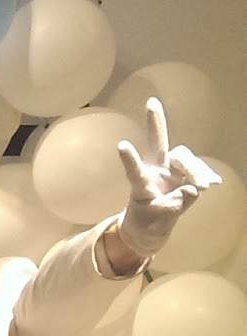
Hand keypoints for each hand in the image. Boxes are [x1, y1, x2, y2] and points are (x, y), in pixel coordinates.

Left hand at [115, 98, 220, 258]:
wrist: (149, 232)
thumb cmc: (146, 224)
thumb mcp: (155, 221)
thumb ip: (174, 205)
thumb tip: (192, 189)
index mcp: (142, 185)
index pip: (135, 171)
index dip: (130, 159)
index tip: (121, 145)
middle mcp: (156, 173)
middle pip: (159, 146)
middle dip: (156, 124)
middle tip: (151, 103)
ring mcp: (171, 174)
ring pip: (184, 159)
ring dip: (195, 170)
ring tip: (205, 186)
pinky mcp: (185, 178)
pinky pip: (198, 172)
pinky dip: (206, 175)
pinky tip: (214, 182)